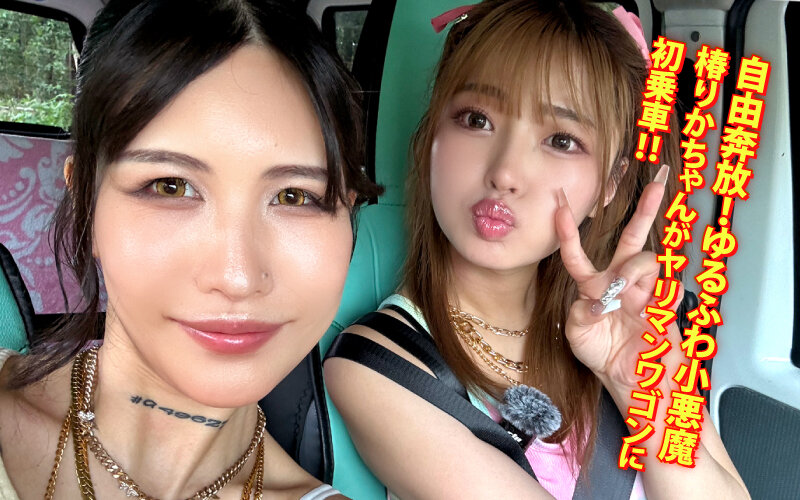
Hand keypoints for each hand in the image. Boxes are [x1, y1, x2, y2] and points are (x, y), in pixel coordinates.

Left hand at [554, 165, 680, 388]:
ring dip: (633, 271)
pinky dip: (659, 296)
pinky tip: (650, 310)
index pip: (578, 256)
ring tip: (624, 295)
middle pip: (632, 239)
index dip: (568, 232)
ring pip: (646, 260)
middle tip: (657, 183)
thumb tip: (595, 300)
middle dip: (645, 211)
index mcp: (593, 287)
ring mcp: (645, 292)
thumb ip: (579, 315)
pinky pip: (669, 289)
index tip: (560, 205)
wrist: (631, 382)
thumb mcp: (577, 336)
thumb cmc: (603, 355)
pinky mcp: (665, 307)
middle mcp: (620, 283)